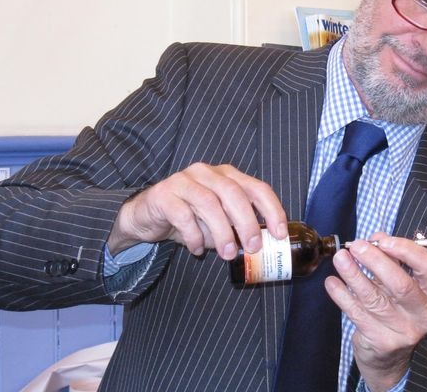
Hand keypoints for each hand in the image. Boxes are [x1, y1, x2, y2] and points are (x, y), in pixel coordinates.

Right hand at [107, 163, 287, 258]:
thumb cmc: (190, 218)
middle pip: (234, 193)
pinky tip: (196, 249)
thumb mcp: (218, 222)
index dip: (272, 209)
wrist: (147, 216)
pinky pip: (182, 214)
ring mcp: (184, 180)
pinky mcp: (164, 194)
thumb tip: (260, 246)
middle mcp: (207, 173)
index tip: (279, 233)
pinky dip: (193, 235)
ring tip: (226, 254)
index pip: (257, 188)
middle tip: (252, 247)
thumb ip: (237, 228)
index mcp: (227, 176)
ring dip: (221, 231)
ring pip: (209, 202)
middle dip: (247, 222)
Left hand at [325, 233, 426, 391]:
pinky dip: (342, 295)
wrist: (390, 357)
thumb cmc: (396, 309)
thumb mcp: (401, 282)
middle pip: (401, 284)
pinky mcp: (381, 340)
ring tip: (340, 258)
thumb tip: (377, 238)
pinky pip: (357, 313)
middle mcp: (422, 312)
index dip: (406, 250)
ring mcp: (402, 329)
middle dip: (376, 262)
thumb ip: (392, 259)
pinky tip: (332, 282)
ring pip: (374, 298)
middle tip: (356, 247)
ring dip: (354, 275)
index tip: (383, 241)